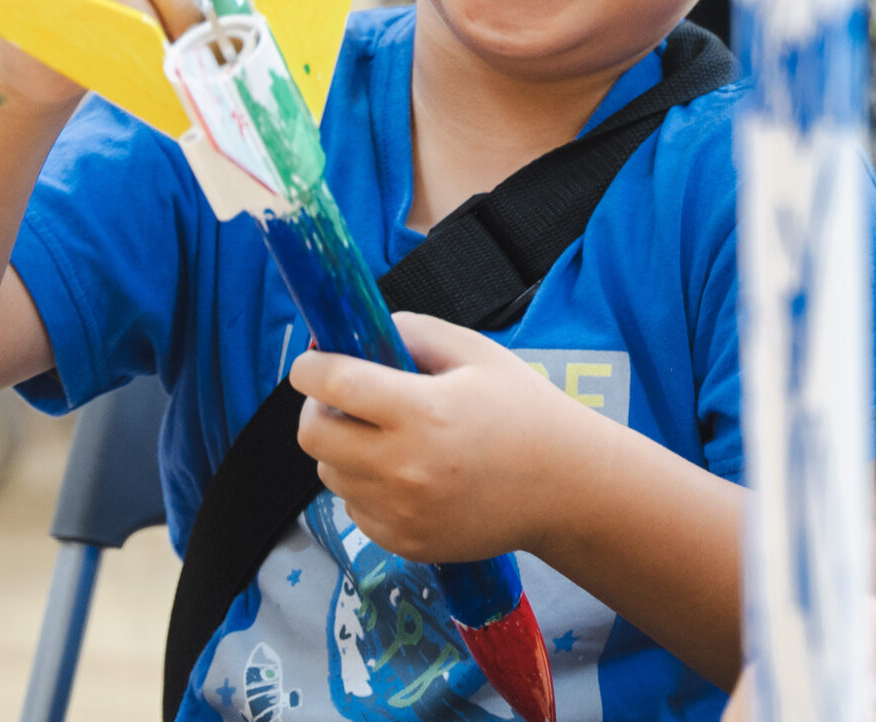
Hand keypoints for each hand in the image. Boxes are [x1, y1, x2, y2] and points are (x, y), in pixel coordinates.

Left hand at [291, 311, 611, 564]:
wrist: (565, 487)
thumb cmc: (523, 410)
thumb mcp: (477, 354)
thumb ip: (414, 332)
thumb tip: (355, 334)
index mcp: (425, 411)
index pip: (335, 385)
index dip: (310, 369)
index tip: (310, 363)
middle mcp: (406, 467)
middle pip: (314, 437)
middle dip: (317, 410)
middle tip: (341, 400)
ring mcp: (402, 512)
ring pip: (331, 474)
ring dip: (343, 450)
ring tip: (384, 437)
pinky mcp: (405, 542)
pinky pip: (355, 508)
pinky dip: (366, 486)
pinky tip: (405, 473)